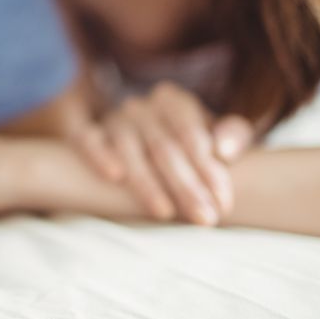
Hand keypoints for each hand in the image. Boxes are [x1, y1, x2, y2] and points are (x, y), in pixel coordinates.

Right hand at [72, 82, 254, 225]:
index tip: (223, 204)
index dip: (209, 170)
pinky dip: (100, 155)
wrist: (145, 139)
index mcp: (173, 100)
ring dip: (147, 184)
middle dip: (186, 186)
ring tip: (165, 214)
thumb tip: (224, 151)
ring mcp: (112, 119)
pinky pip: (86, 140)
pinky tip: (115, 176)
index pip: (192, 135)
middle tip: (204, 219)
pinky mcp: (85, 133)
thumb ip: (234, 135)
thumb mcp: (217, 134)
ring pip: (129, 149)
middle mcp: (140, 106)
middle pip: (164, 147)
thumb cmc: (189, 144)